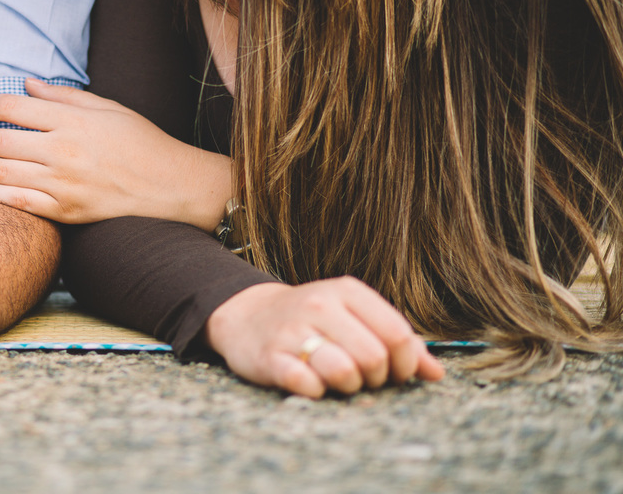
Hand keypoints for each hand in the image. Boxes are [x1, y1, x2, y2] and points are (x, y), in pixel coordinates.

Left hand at [0, 78, 233, 227]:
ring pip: (3, 172)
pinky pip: (20, 203)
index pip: (12, 107)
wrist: (170, 186)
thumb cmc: (141, 142)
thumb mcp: (107, 108)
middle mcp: (62, 150)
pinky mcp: (66, 210)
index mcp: (71, 120)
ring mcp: (63, 183)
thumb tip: (26, 85)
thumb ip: (63, 96)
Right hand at [206, 277, 444, 398]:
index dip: (405, 364)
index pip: (398, 335)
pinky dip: (315, 391)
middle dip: (375, 378)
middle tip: (362, 377)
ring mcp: (293, 329)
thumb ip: (396, 341)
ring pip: (344, 371)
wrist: (245, 316)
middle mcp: (320, 304)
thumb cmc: (312, 320)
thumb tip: (436, 373)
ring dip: (347, 387)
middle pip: (375, 357)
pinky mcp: (269, 356)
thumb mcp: (354, 317)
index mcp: (347, 291)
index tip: (393, 373)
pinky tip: (310, 383)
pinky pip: (306, 384)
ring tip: (337, 381)